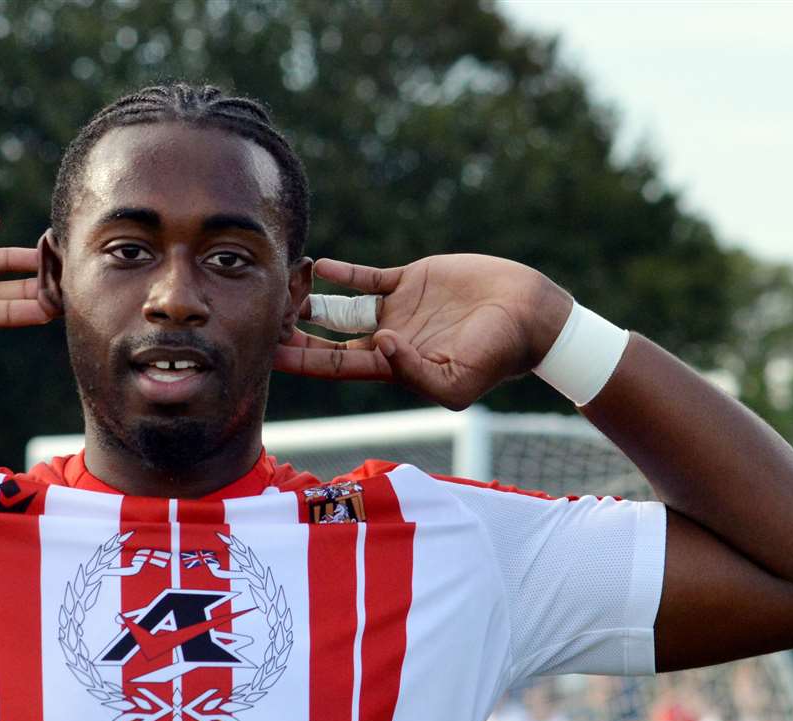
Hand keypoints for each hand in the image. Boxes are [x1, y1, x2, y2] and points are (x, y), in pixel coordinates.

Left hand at [276, 254, 571, 408]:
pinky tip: (317, 264)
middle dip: (293, 331)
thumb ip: (413, 372)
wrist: (530, 315)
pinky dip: (341, 272)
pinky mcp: (411, 280)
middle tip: (261, 316)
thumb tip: (378, 344)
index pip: (332, 365)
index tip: (265, 351)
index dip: (299, 360)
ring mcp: (397, 308)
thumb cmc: (498, 357)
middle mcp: (386, 340)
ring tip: (282, 287)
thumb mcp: (457, 383)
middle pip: (326, 338)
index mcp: (390, 367)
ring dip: (310, 299)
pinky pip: (366, 277)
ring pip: (339, 306)